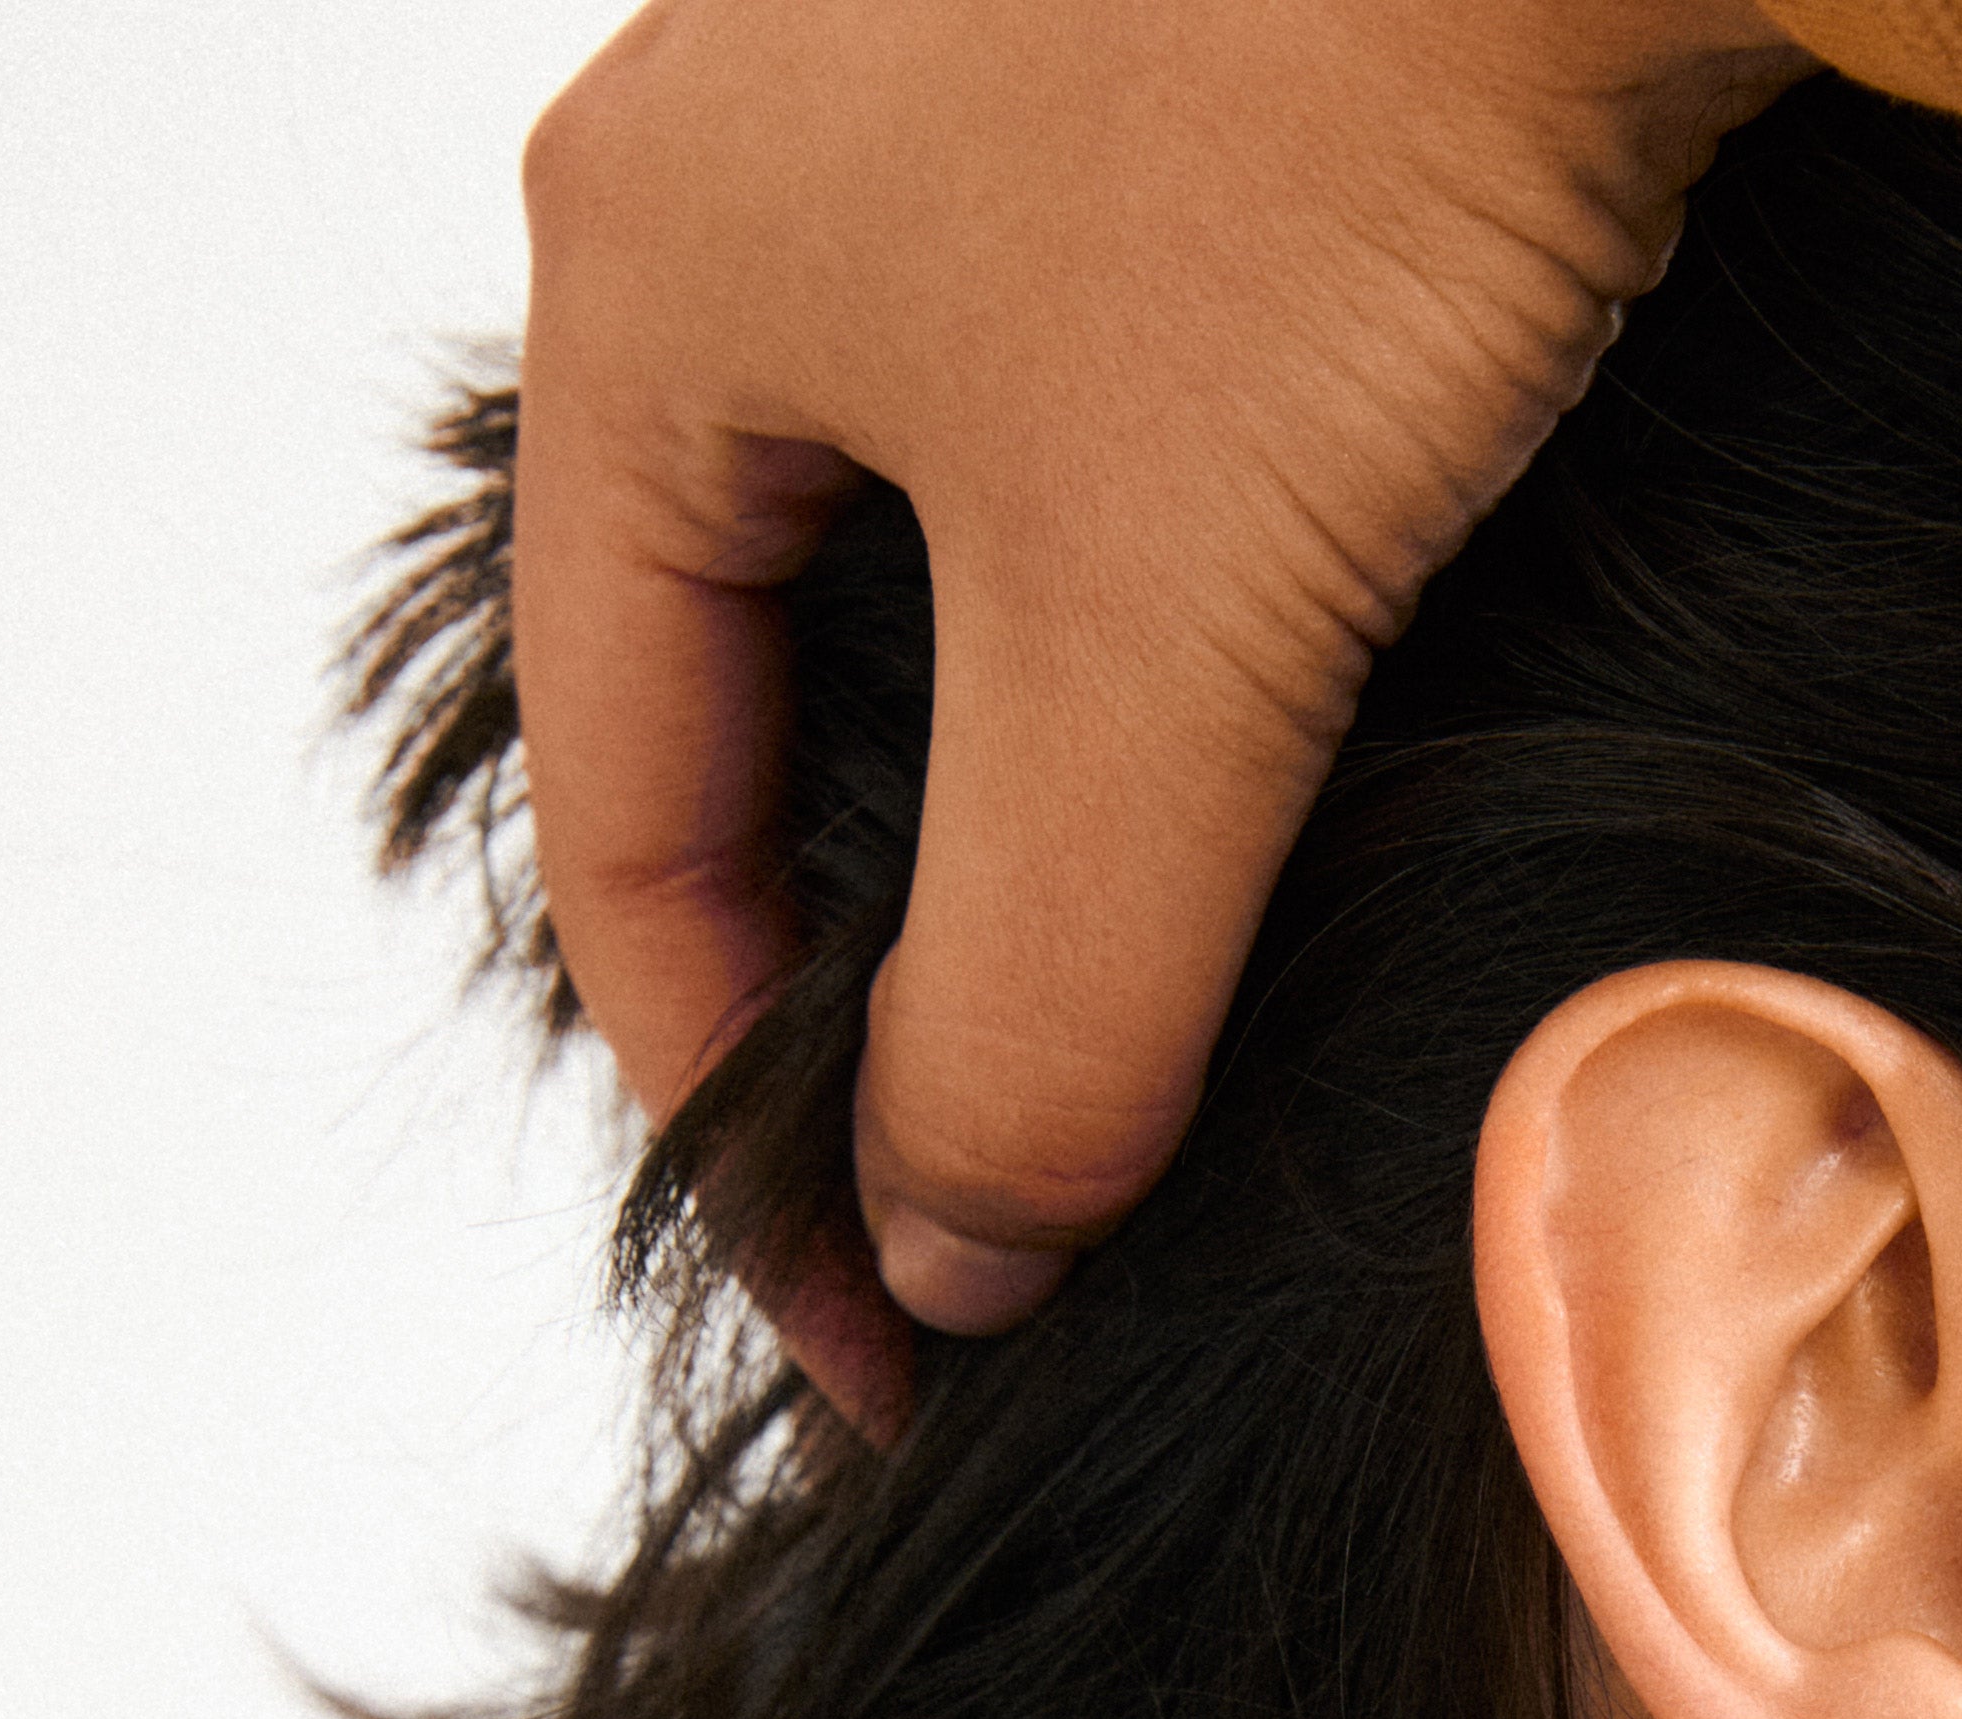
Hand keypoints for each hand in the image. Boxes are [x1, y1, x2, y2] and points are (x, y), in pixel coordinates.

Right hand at [514, 0, 1805, 1411]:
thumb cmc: (1333, 130)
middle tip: (993, 1235)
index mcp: (644, 299)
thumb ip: (1041, 988)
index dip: (744, 1133)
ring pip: (935, 612)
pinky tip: (1257, 809)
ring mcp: (964, 141)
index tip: (884, 1346)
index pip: (628, 826)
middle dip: (864, 1001)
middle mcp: (759, 190)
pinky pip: (1096, 497)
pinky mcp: (1175, 140)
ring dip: (1019, 857)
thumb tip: (958, 1254)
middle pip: (756, 721)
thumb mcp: (1153, 643)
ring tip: (1127, 1066)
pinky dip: (1150, 695)